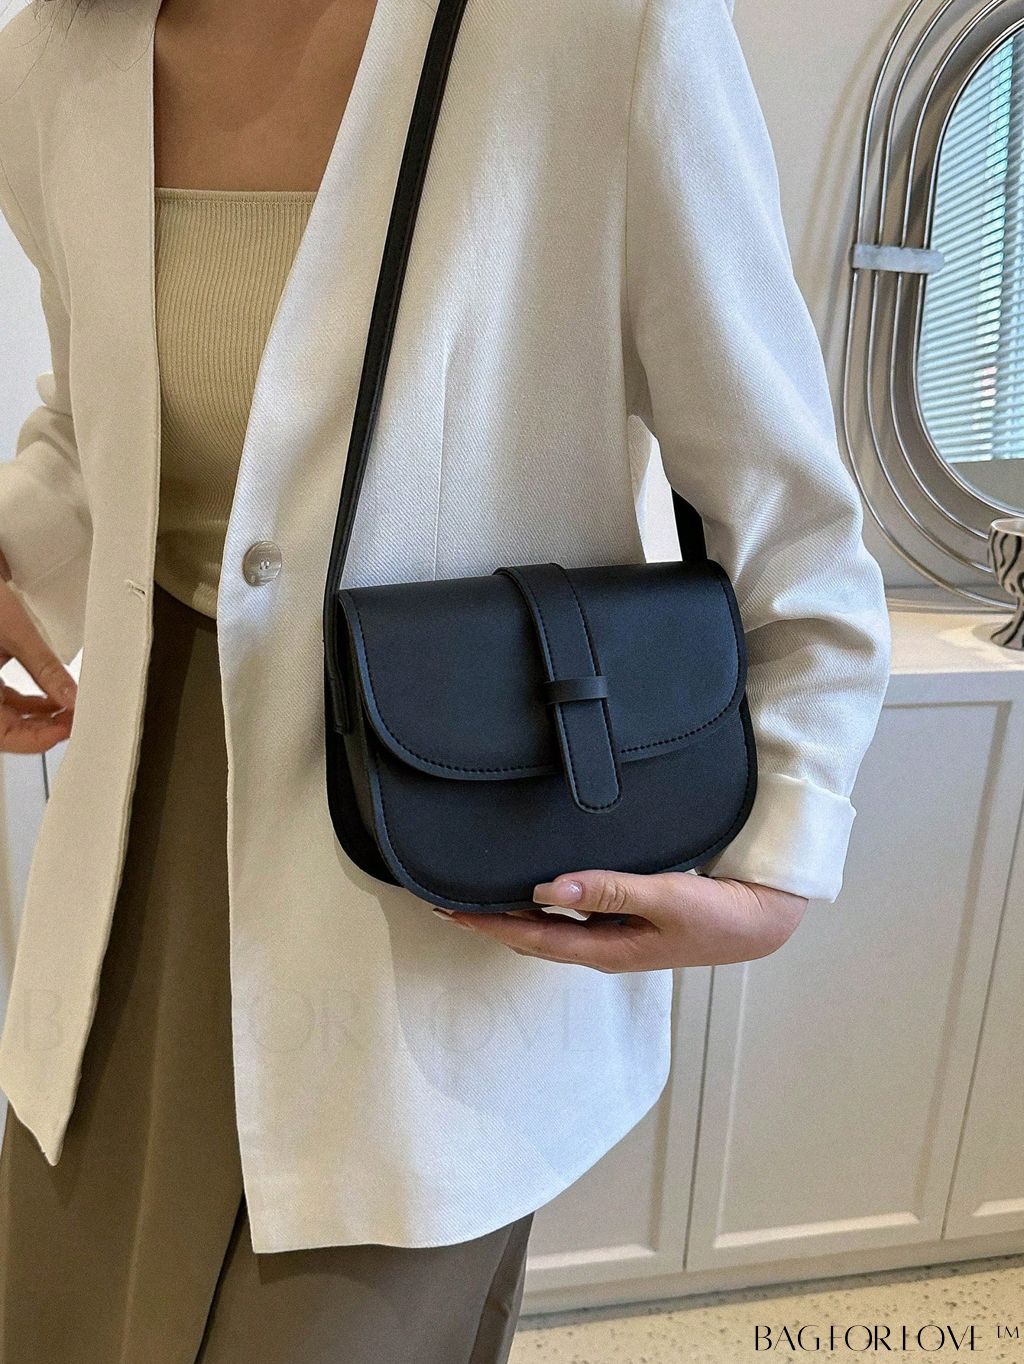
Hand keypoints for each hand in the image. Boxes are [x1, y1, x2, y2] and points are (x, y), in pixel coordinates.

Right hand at [0, 576, 76, 753]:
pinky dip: (27, 702)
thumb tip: (72, 697)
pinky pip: (2, 700)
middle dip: (44, 729)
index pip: (7, 737)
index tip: (72, 726)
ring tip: (70, 709)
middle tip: (77, 720)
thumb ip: (45, 669)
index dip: (42, 739)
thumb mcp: (15, 632)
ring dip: (39, 717)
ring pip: (5, 718)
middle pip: (7, 731)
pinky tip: (52, 697)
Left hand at [434, 870, 808, 970]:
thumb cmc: (718, 914)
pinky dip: (544, 904)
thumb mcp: (665, 898)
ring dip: (513, 914)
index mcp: (606, 950)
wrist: (760, 922)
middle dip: (490, 922)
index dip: (488, 924)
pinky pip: (572, 917)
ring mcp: (615, 938)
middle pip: (532, 936)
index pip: (531, 936)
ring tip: (480, 894)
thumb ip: (610, 890)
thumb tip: (551, 887)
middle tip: (448, 902)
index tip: (448, 910)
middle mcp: (603, 948)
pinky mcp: (628, 923)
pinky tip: (538, 887)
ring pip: (550, 928)